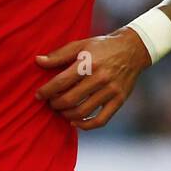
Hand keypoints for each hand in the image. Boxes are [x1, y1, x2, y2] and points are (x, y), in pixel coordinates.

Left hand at [35, 28, 150, 131]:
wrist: (133, 49)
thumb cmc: (102, 47)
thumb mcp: (81, 45)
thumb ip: (59, 55)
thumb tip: (37, 61)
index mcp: (88, 63)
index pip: (61, 82)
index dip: (46, 91)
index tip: (38, 95)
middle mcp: (100, 78)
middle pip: (70, 99)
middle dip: (55, 104)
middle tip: (51, 103)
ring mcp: (111, 91)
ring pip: (83, 112)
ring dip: (67, 115)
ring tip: (61, 110)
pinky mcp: (119, 100)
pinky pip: (101, 120)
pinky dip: (85, 125)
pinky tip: (75, 122)